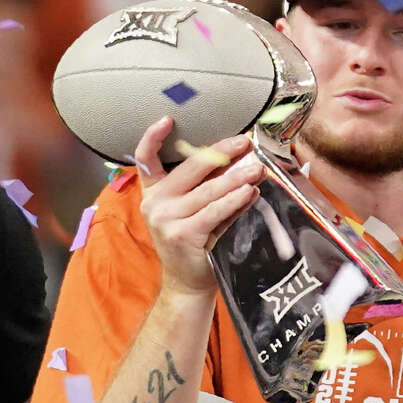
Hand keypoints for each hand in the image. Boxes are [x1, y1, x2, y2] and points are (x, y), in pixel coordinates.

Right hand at [135, 116, 265, 294]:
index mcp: (153, 192)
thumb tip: (238, 160)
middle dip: (222, 152)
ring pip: (209, 190)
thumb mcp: (190, 210)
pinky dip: (235, 200)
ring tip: (257, 168)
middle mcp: (155, 203)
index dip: (153, 137)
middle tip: (245, 142)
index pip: (145, 159)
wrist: (187, 282)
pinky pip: (216, 211)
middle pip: (191, 167)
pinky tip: (250, 191)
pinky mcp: (183, 234)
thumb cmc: (194, 241)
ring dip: (237, 176)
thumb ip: (203, 186)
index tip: (168, 119)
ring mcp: (167, 219)